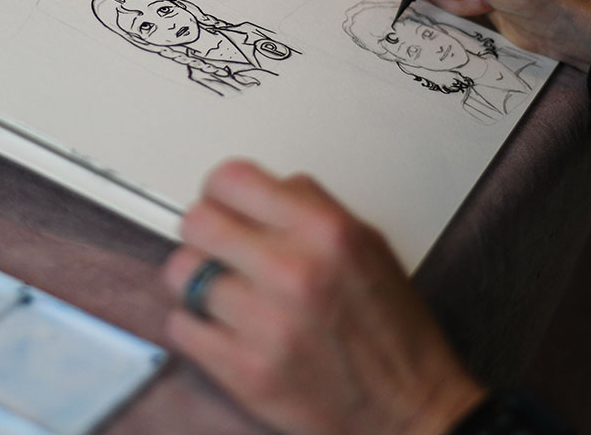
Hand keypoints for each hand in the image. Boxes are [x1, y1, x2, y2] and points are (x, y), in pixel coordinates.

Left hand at [162, 159, 485, 434]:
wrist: (410, 411)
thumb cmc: (393, 332)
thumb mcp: (367, 244)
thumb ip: (310, 208)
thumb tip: (263, 191)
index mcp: (325, 231)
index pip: (231, 180)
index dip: (222, 191)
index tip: (224, 204)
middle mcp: (292, 271)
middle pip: (197, 221)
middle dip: (204, 231)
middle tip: (217, 245)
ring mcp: (264, 323)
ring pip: (182, 273)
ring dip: (197, 279)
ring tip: (223, 290)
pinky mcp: (244, 371)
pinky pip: (181, 325)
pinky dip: (195, 324)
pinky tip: (221, 326)